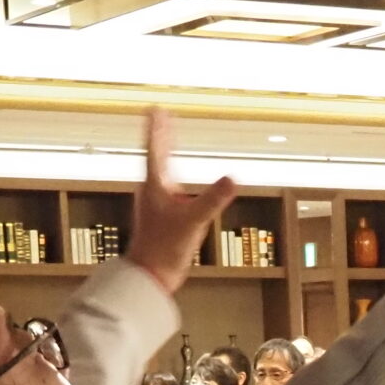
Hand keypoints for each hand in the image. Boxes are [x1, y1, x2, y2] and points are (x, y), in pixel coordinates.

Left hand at [127, 108, 237, 297]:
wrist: (151, 276)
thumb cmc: (164, 248)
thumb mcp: (194, 221)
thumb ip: (213, 199)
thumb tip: (233, 179)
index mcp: (155, 186)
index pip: (156, 148)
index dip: (158, 128)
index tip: (158, 108)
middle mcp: (152, 192)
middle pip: (158, 156)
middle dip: (163, 136)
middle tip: (163, 116)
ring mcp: (156, 205)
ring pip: (162, 172)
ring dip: (167, 154)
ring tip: (169, 139)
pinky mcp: (162, 219)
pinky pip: (169, 190)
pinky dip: (175, 177)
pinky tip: (179, 184)